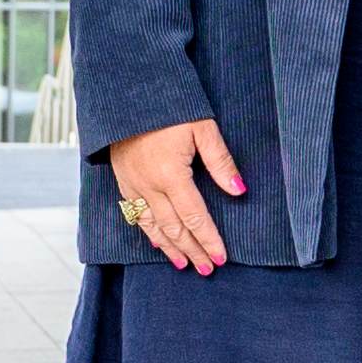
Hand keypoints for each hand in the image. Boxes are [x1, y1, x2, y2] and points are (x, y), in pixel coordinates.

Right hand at [107, 117, 245, 275]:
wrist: (127, 94)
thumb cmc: (171, 107)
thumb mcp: (203, 128)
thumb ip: (220, 161)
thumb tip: (239, 190)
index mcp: (171, 174)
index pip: (195, 217)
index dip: (209, 239)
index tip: (221, 257)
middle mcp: (149, 185)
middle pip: (174, 228)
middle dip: (192, 250)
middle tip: (207, 268)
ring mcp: (132, 184)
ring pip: (153, 226)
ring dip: (170, 247)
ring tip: (184, 264)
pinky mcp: (122, 180)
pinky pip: (135, 214)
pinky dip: (149, 232)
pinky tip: (158, 242)